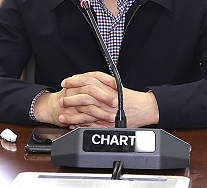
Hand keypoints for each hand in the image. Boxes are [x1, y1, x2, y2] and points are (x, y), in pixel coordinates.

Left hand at [33, 71, 159, 127]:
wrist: (145, 108)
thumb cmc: (131, 98)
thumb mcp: (117, 86)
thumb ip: (103, 83)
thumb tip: (87, 81)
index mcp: (108, 88)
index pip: (87, 81)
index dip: (74, 81)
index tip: (65, 83)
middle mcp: (106, 99)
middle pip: (84, 97)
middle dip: (70, 99)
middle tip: (61, 100)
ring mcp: (107, 112)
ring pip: (86, 112)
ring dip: (72, 115)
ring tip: (62, 116)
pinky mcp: (108, 123)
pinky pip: (92, 125)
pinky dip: (81, 126)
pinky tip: (73, 126)